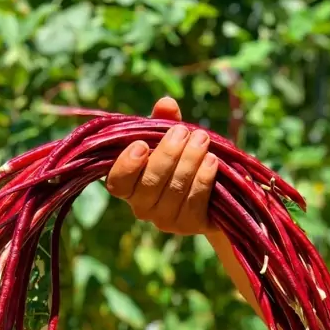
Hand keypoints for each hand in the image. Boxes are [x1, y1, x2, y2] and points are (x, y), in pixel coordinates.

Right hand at [106, 97, 218, 235]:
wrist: (212, 192)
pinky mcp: (189, 225)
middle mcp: (142, 207)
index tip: (141, 144)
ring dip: (189, 161)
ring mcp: (165, 220)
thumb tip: (166, 103)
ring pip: (175, 190)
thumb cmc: (181, 160)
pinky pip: (195, 200)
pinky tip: (212, 160)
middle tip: (184, 131)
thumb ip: (163, 121)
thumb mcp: (169, 138)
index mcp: (129, 186)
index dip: (126, 166)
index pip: (117, 183)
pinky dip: (203, 178)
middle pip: (150, 183)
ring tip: (202, 139)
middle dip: (168, 154)